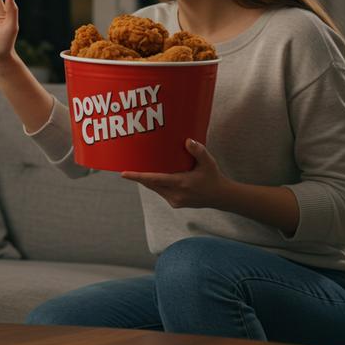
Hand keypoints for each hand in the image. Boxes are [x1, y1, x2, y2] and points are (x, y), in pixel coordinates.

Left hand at [121, 138, 236, 209]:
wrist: (221, 197)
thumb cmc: (213, 177)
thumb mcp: (208, 162)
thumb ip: (198, 151)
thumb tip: (187, 140)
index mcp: (181, 184)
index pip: (154, 180)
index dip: (137, 177)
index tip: (123, 174)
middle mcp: (176, 194)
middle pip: (150, 184)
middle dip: (139, 176)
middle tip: (127, 167)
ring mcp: (175, 201)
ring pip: (155, 188)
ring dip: (147, 180)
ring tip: (139, 168)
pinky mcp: (175, 203)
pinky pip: (161, 192)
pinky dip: (156, 184)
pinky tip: (154, 176)